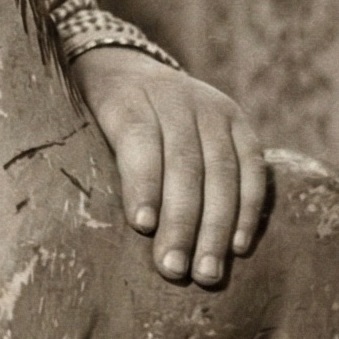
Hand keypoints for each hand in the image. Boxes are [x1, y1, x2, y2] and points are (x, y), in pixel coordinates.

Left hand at [70, 48, 267, 286]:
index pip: (140, 138)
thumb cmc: (102, 114)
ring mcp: (213, 107)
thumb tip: (119, 232)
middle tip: (174, 269)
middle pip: (184, 162)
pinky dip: (248, 210)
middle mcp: (176, 97)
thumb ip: (103, 162)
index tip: (142, 226)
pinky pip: (252, 168)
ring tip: (206, 273)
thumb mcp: (86, 123)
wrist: (128, 66)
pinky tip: (238, 247)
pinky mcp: (240, 121)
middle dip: (181, 222)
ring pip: (221, 170)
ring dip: (216, 227)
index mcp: (129, 95)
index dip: (143, 182)